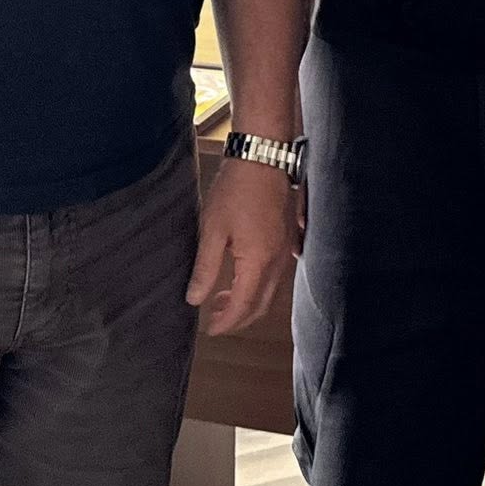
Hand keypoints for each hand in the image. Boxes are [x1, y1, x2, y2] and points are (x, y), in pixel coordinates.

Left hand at [186, 159, 297, 335]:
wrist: (263, 155)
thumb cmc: (236, 189)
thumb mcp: (212, 229)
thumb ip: (205, 268)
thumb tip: (195, 299)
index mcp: (257, 262)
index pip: (243, 306)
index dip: (226, 322)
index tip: (210, 329)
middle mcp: (278, 260)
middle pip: (261, 304)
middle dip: (239, 316)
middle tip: (216, 316)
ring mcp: (287, 248)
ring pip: (271, 289)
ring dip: (250, 299)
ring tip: (225, 295)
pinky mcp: (289, 236)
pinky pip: (279, 271)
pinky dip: (262, 282)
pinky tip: (247, 273)